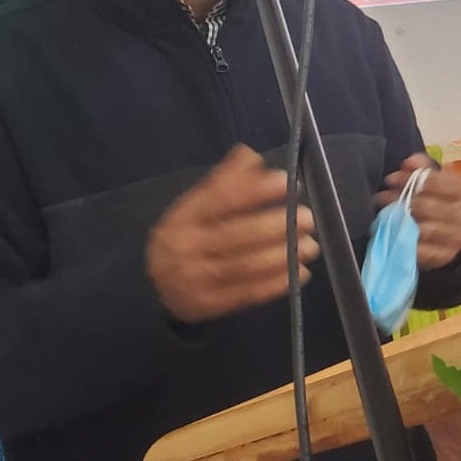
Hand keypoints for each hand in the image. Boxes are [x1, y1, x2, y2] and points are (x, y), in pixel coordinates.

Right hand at [147, 145, 319, 324]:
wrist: (151, 290)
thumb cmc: (183, 239)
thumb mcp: (193, 207)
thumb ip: (222, 183)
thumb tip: (250, 155)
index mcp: (183, 217)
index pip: (221, 199)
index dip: (256, 189)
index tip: (285, 181)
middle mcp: (188, 247)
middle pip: (238, 234)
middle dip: (277, 225)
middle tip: (308, 218)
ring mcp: (198, 279)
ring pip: (246, 265)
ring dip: (283, 255)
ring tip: (310, 246)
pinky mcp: (210, 305)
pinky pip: (248, 293)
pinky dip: (277, 284)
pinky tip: (299, 274)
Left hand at [378, 153, 460, 270]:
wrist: (453, 232)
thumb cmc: (440, 200)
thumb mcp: (436, 179)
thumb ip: (423, 167)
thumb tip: (409, 163)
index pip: (438, 182)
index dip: (411, 179)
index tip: (391, 179)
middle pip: (429, 206)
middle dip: (402, 201)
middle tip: (383, 197)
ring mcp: (457, 236)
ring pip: (425, 229)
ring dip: (401, 222)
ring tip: (386, 215)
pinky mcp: (446, 255)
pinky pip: (423, 251)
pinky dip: (407, 243)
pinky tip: (394, 235)